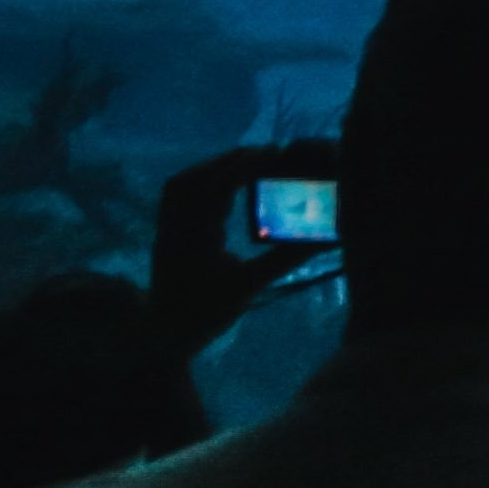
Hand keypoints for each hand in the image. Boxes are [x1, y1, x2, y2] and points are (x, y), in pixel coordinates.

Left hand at [146, 143, 341, 361]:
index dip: (244, 166)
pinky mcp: (165, 231)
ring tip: (247, 162)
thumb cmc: (207, 312)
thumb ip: (283, 258)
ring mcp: (165, 227)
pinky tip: (223, 183)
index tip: (274, 153)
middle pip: (196, 178)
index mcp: (193, 237)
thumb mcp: (249, 286)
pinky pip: (178, 195)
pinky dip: (201, 180)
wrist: (165, 335)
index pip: (216, 188)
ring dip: (213, 167)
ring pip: (183, 184)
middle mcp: (174, 226)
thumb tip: (323, 238)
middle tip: (267, 153)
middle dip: (230, 160)